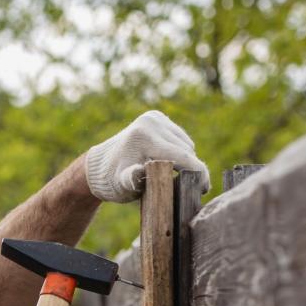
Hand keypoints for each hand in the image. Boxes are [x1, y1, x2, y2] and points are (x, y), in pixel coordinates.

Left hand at [85, 109, 210, 201]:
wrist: (99, 166)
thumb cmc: (112, 181)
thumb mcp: (122, 184)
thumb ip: (133, 179)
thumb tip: (140, 172)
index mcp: (144, 137)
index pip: (181, 155)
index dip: (197, 172)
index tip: (206, 188)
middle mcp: (151, 122)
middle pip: (185, 149)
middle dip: (191, 168)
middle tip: (191, 189)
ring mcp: (154, 117)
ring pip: (185, 142)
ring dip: (186, 160)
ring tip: (178, 177)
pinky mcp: (156, 117)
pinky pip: (179, 136)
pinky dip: (179, 150)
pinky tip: (171, 163)